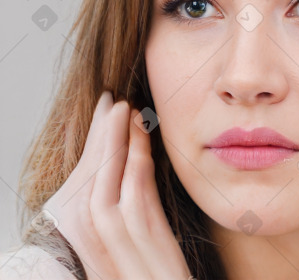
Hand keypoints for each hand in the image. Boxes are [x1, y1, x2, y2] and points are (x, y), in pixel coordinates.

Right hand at [42, 91, 192, 279]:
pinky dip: (137, 153)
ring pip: (109, 175)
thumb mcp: (128, 242)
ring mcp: (117, 238)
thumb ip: (125, 209)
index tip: (102, 116)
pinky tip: (141, 131)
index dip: (93, 145)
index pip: (84, 182)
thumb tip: (129, 164)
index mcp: (86, 239)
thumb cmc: (151, 271)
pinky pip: (137, 185)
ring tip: (123, 107)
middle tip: (109, 100)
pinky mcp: (144, 238)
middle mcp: (94, 238)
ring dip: (115, 137)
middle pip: (92, 174)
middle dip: (100, 134)